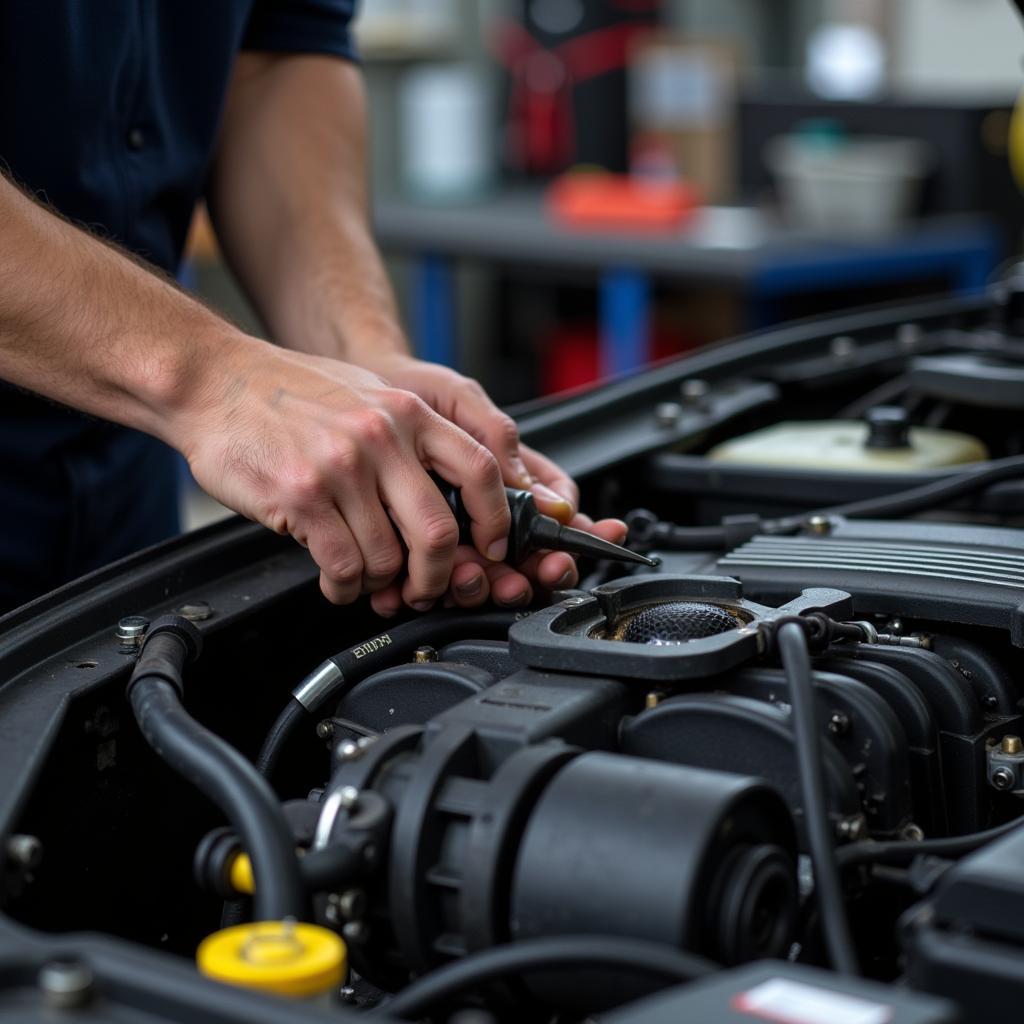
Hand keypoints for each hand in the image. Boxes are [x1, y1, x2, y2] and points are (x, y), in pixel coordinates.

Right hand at [175, 337, 510, 606]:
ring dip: (380, 583)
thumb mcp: (369, 393)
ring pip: (387, 558)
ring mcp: (341, 467)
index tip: (491, 546)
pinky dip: (344, 588)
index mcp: (408, 412)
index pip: (481, 470)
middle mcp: (381, 437)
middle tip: (426, 586)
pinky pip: (342, 566)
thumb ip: (413, 435)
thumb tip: (453, 492)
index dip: (496, 520)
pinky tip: (336, 580)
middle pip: (440, 530)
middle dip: (438, 575)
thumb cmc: (289, 391)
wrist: (214, 380)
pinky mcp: (300, 496)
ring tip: (366, 578)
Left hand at [351, 353, 600, 613]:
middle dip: (520, 576)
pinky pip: (420, 577)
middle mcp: (481, 507)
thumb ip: (497, 436)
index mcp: (506, 473)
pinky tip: (406, 591)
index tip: (556, 557)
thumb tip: (538, 489)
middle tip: (511, 582)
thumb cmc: (409, 388)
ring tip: (462, 582)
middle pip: (520, 558)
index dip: (564, 540)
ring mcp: (447, 530)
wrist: (339, 398)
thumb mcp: (458, 398)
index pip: (551, 514)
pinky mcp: (408, 546)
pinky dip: (416, 589)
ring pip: (476, 576)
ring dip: (474, 587)